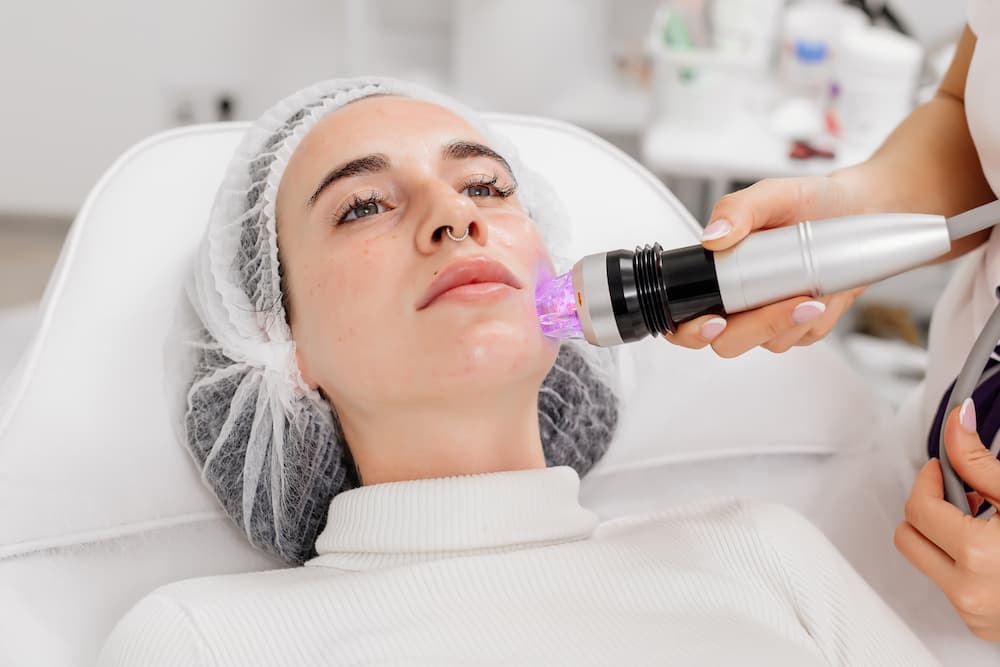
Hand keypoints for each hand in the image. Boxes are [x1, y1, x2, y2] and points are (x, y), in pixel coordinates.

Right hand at [665, 176, 866, 356]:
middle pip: (727, 342)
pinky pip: (802, 338)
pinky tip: (822, 293)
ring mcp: (769, 318)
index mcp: (717, 274)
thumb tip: (713, 236)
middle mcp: (738, 302)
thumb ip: (736, 209)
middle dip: (757, 327)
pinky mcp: (801, 326)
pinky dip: (815, 319)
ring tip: (810, 289)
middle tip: (786, 302)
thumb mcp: (771, 195)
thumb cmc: (810, 201)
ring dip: (790, 321)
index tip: (714, 320)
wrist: (857, 208)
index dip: (689, 330)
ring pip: (769, 343)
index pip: (682, 319)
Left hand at [895, 399, 999, 639]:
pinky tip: (993, 550)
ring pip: (926, 562)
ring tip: (985, 522)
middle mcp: (971, 592)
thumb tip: (955, 422)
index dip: (928, 480)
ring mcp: (974, 614)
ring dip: (944, 537)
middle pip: (909, 538)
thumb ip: (979, 462)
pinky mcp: (980, 627)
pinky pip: (949, 585)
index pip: (918, 509)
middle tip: (961, 493)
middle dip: (928, 510)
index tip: (942, 468)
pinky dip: (960, 563)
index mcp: (980, 555)